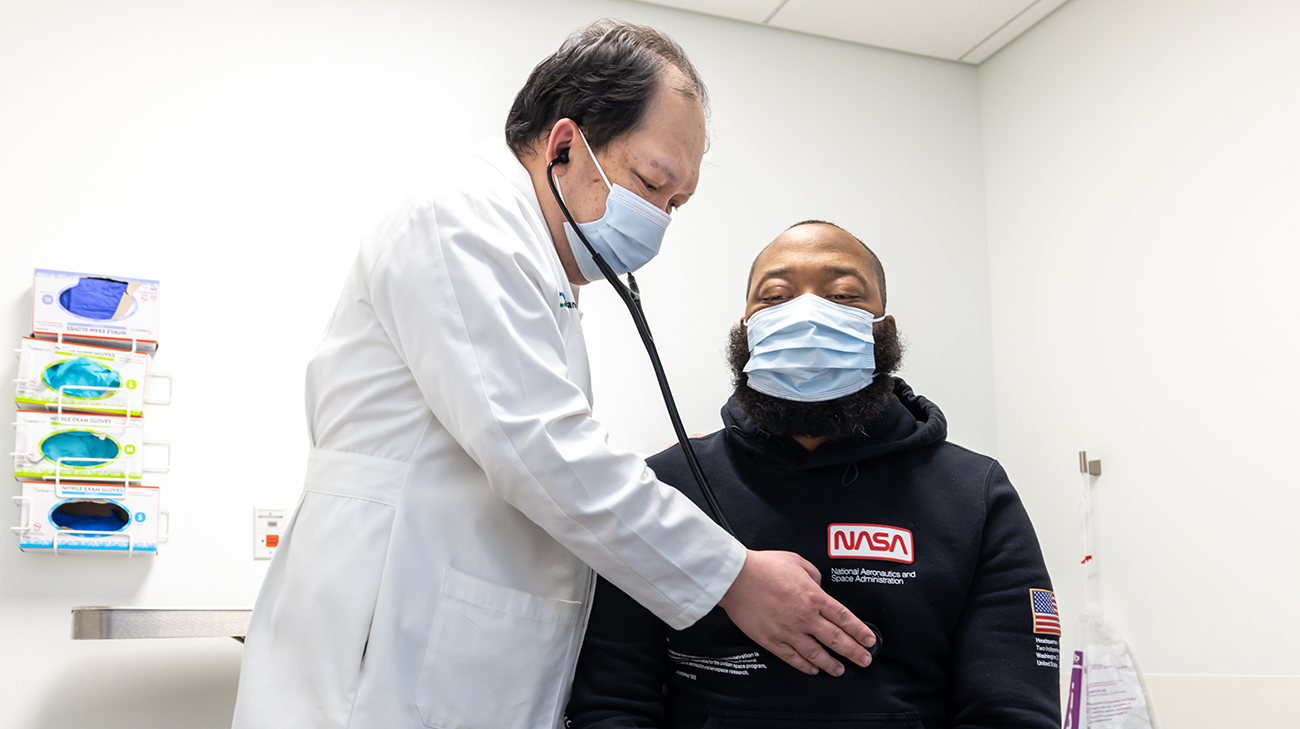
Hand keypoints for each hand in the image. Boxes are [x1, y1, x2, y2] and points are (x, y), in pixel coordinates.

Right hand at [717, 549, 875, 675]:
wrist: (736, 578)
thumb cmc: (764, 567)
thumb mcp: (797, 562)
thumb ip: (814, 576)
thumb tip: (819, 587)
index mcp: (814, 597)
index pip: (845, 618)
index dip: (860, 631)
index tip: (869, 640)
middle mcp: (805, 617)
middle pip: (836, 639)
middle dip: (854, 652)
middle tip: (864, 660)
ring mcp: (789, 631)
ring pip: (816, 653)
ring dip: (831, 664)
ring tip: (840, 670)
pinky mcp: (772, 641)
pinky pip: (793, 658)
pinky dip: (805, 666)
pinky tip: (813, 670)